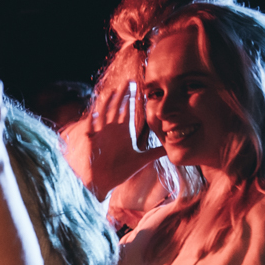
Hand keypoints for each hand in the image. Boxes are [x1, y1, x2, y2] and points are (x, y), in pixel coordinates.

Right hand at [77, 77, 159, 196]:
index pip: (128, 111)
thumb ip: (156, 152)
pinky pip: (91, 128)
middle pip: (117, 108)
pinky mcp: (92, 142)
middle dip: (122, 95)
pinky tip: (95, 113)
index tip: (138, 87)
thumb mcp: (142, 160)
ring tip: (113, 93)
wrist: (104, 182)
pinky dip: (92, 121)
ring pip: (104, 114)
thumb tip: (172, 148)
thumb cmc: (120, 170)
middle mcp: (112, 130)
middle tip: (129, 82)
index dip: (132, 99)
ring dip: (108, 104)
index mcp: (123, 132)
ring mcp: (101, 135)